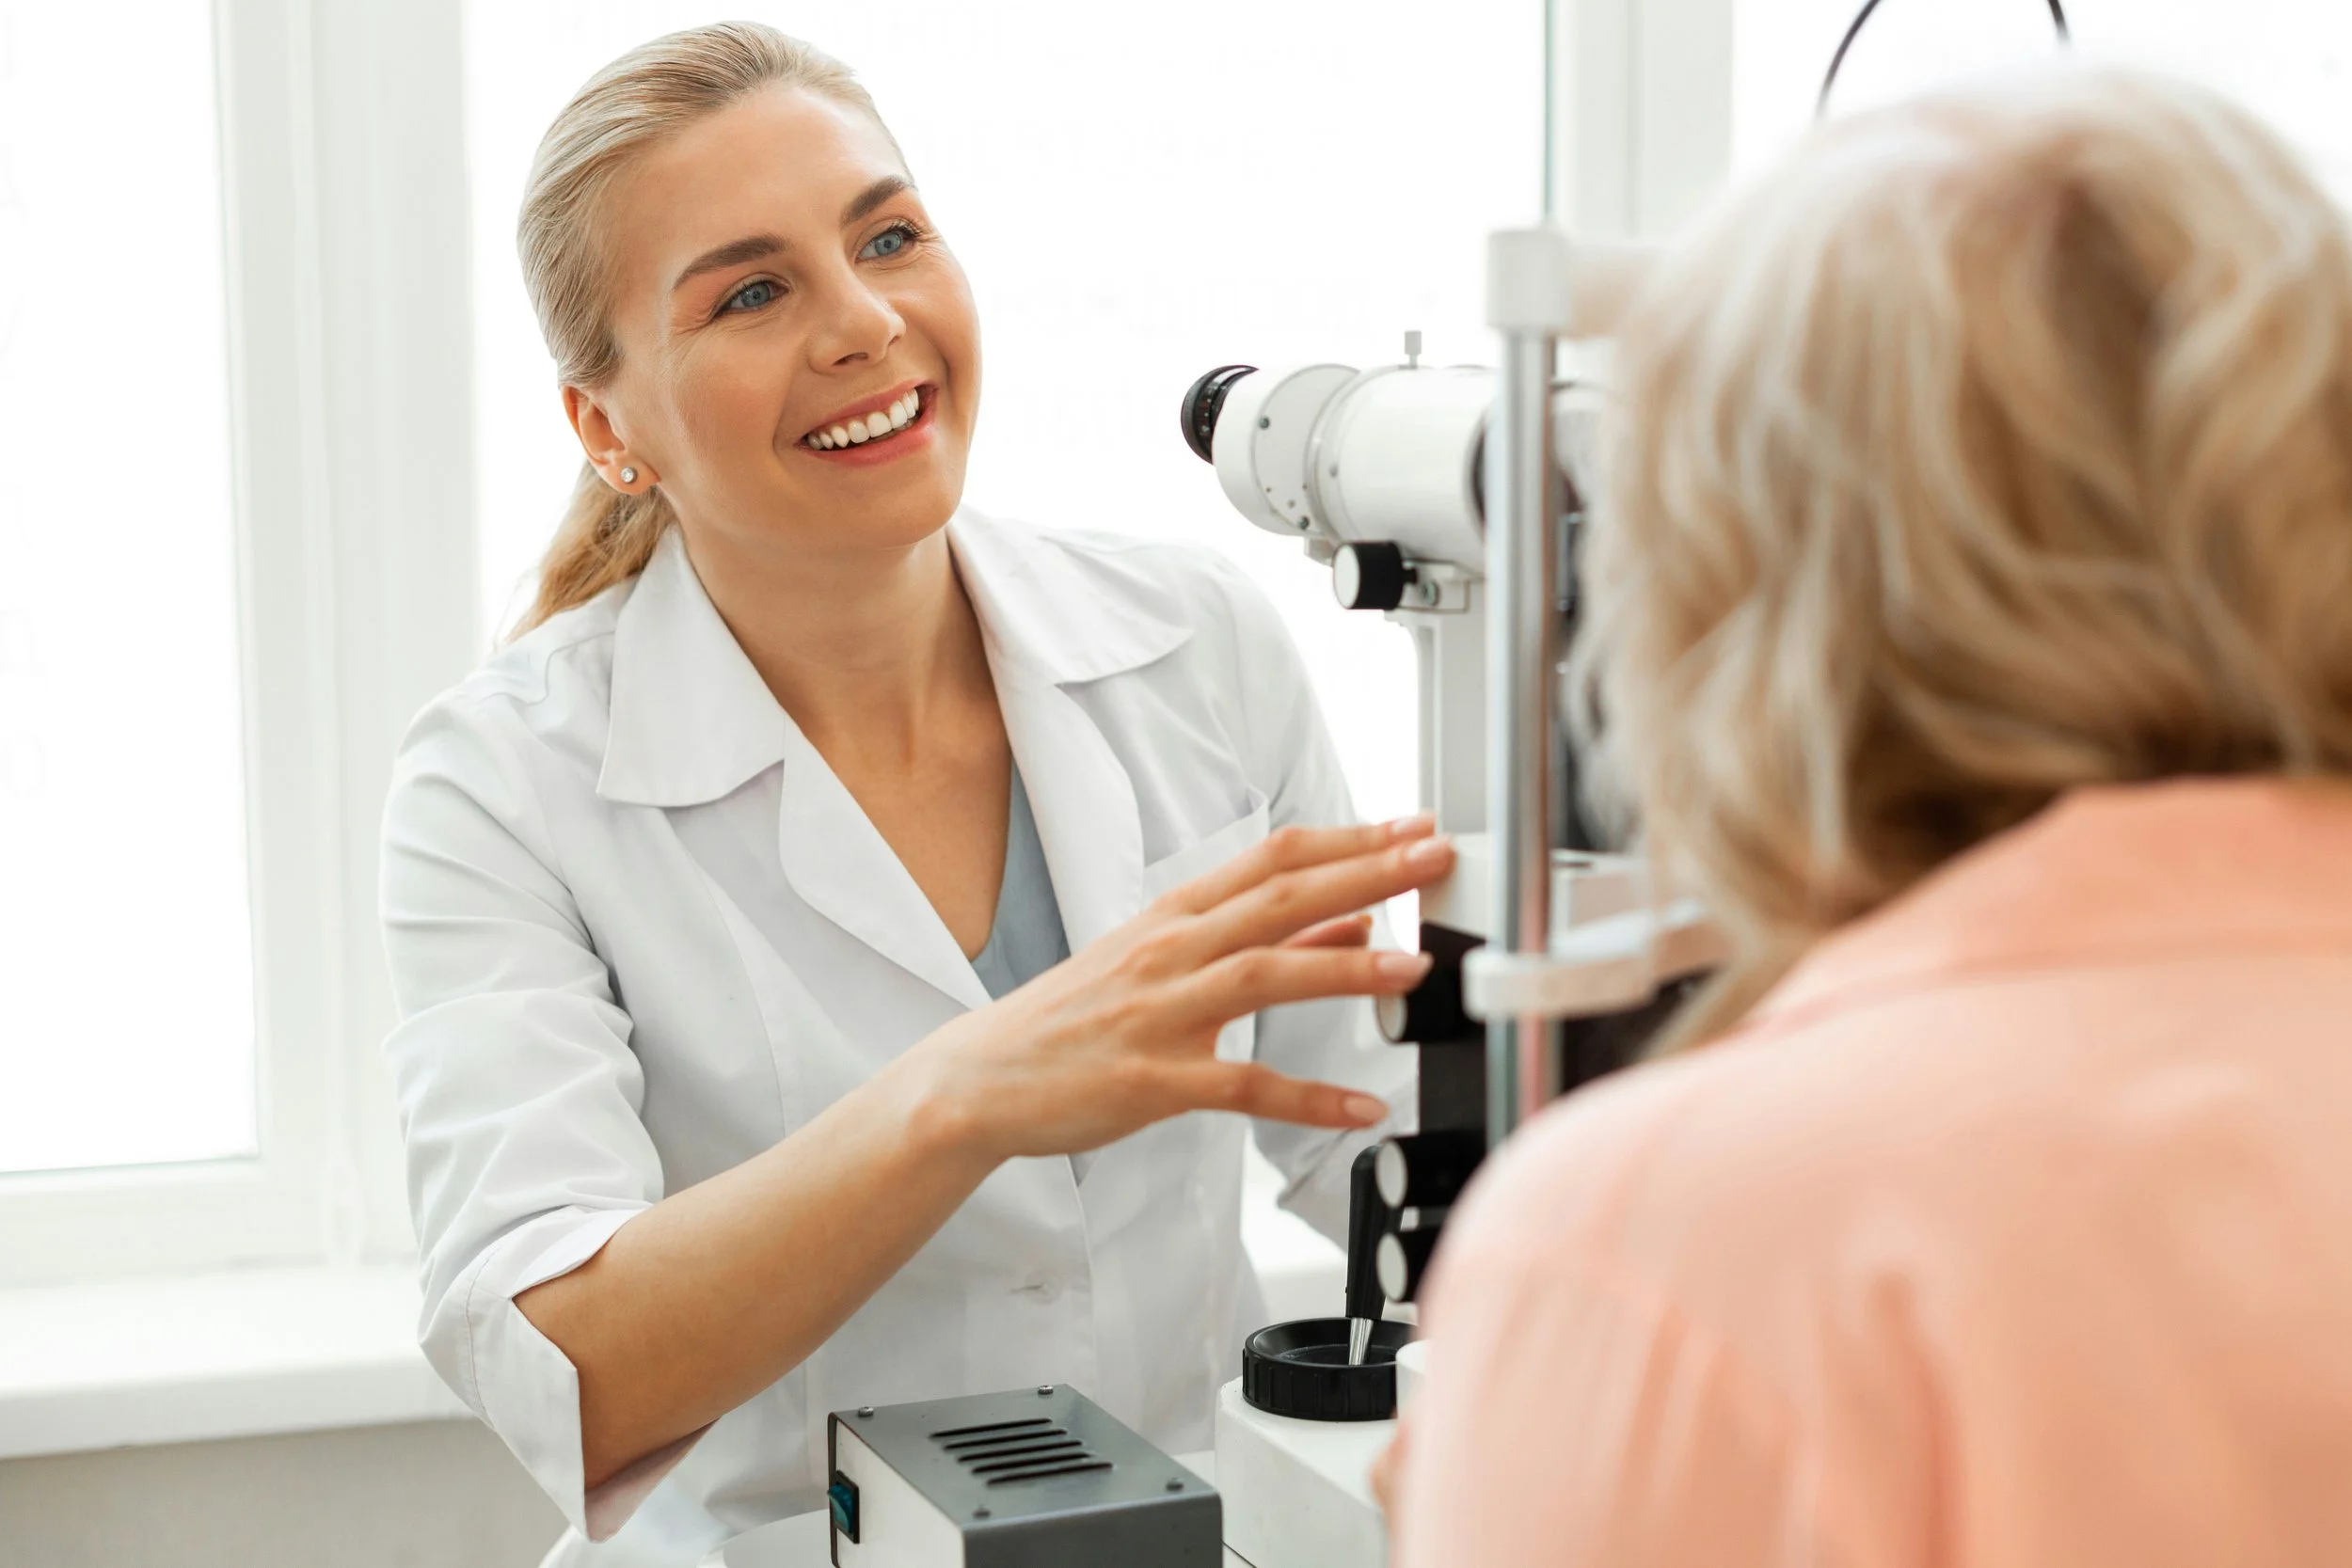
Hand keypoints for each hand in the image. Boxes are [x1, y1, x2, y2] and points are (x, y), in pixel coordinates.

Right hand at [910, 816, 1453, 1160]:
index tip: (1413, 826)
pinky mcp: (1154, 1079)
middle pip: (1281, 898)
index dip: (1350, 838)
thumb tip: (1356, 922)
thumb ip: (1263, 943)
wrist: (982, 1077)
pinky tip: (1361, 1107)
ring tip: (1415, 966)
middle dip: (1367, 873)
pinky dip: (1307, 1097)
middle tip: (1435, 856)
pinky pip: (1243, 1086)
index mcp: (1175, 915)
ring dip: (1347, 970)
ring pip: (1265, 976)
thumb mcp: (1164, 962)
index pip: (1274, 858)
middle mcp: (1171, 950)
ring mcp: (1161, 1012)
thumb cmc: (1077, 1019)